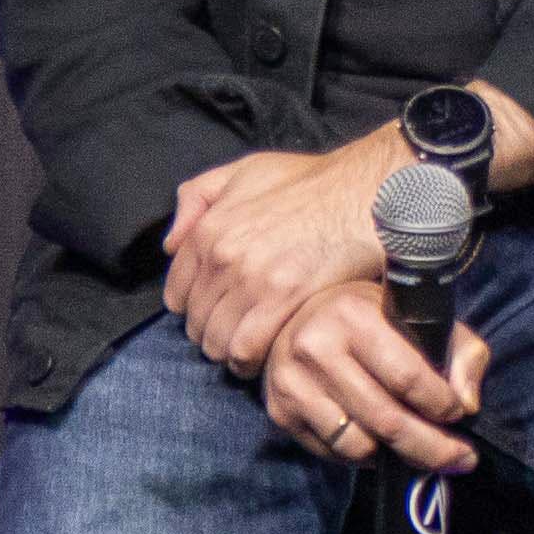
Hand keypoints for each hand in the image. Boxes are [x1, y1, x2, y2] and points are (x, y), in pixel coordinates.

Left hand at [165, 131, 404, 371]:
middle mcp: (223, 255)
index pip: (176, 295)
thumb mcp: (244, 171)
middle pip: (196, 324)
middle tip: (237, 334)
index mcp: (209, 229)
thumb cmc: (309, 183)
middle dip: (213, 333)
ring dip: (230, 353)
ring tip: (249, 351)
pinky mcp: (283, 299)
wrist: (362, 192)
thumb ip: (197, 198)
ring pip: (217, 342)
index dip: (195, 309)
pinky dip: (249, 362)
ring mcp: (251, 279)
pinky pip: (245, 349)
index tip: (216, 313)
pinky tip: (263, 358)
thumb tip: (171, 243)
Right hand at [255, 272, 490, 470]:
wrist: (302, 316)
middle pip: (387, 420)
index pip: (406, 377)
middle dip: (432, 448)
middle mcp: (316, 347)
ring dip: (396, 455)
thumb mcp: (420, 319)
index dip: (442, 405)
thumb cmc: (372, 319)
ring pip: (360, 445)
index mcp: (354, 315)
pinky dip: (364, 456)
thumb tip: (468, 403)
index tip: (460, 415)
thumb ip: (460, 352)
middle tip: (461, 461)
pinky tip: (379, 442)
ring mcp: (292, 383)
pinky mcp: (280, 412)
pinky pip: (334, 453)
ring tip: (416, 446)